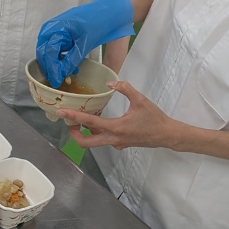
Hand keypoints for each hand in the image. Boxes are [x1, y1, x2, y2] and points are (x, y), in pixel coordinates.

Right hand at [36, 0, 134, 87]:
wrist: (108, 10)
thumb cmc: (97, 21)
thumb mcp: (85, 43)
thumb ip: (72, 59)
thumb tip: (62, 74)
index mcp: (55, 28)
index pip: (48, 53)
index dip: (51, 69)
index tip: (56, 81)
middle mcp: (51, 28)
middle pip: (44, 53)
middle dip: (51, 68)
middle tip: (58, 81)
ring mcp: (56, 30)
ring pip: (49, 52)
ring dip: (56, 64)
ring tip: (68, 74)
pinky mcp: (62, 33)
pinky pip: (57, 48)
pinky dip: (61, 58)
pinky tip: (71, 65)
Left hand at [56, 81, 180, 150]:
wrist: (166, 134)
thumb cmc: (154, 118)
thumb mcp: (140, 99)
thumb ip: (125, 88)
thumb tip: (111, 83)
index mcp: (116, 127)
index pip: (90, 122)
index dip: (74, 117)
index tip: (62, 113)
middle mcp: (113, 139)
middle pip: (86, 142)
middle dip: (74, 134)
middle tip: (70, 123)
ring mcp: (116, 143)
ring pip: (95, 142)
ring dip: (87, 132)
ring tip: (86, 118)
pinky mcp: (121, 144)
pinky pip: (104, 140)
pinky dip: (98, 132)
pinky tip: (102, 121)